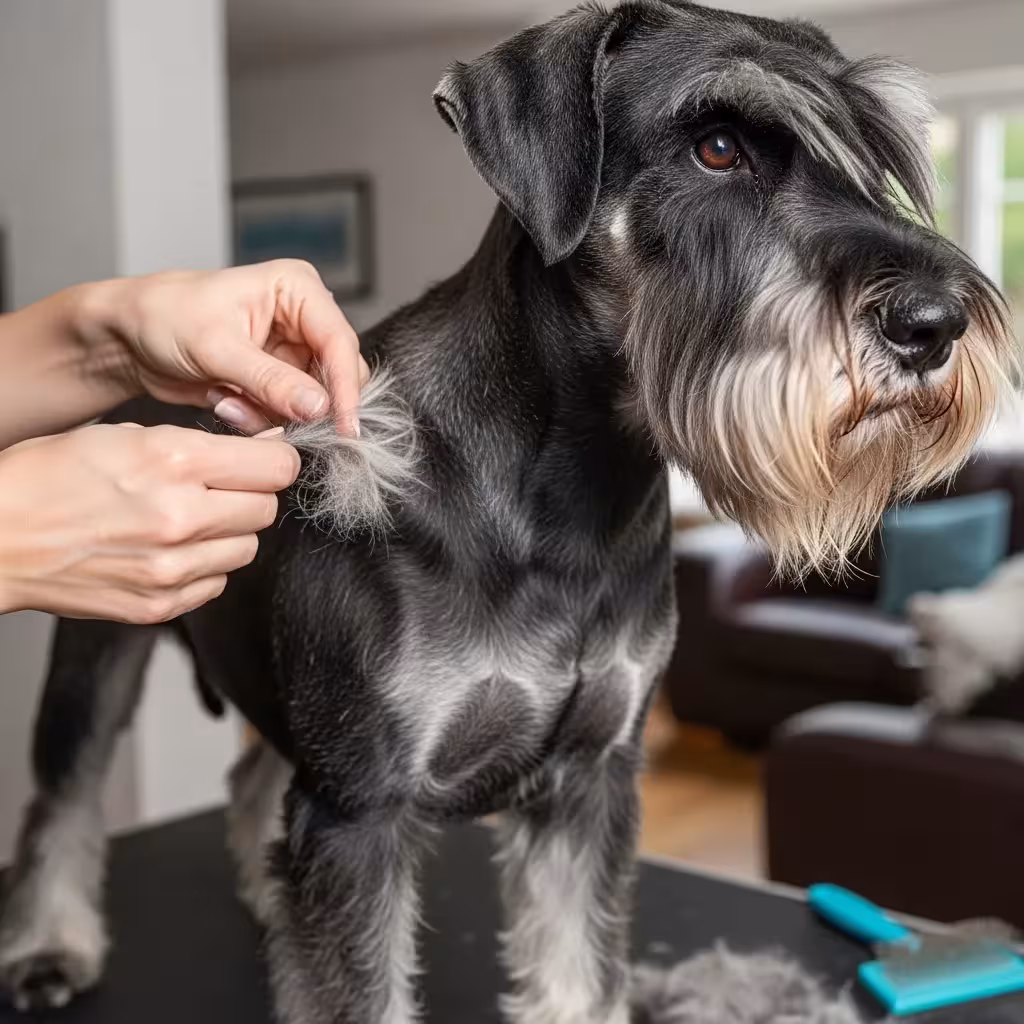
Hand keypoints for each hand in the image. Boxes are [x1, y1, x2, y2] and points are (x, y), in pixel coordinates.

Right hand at [0, 424, 298, 622]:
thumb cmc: (51, 477)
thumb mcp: (127, 437)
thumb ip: (201, 446)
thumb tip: (263, 449)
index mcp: (173, 462)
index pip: (277, 467)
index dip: (275, 460)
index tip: (265, 459)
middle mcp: (180, 518)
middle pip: (267, 509)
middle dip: (250, 495)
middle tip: (219, 488)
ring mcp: (171, 568)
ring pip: (247, 548)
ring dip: (229, 533)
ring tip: (187, 519)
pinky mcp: (160, 605)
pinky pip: (217, 582)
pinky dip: (204, 567)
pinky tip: (169, 550)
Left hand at [88, 260, 369, 435]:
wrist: (127, 339)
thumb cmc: (164, 317)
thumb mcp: (217, 348)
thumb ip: (272, 380)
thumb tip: (320, 407)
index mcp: (297, 289)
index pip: (340, 343)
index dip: (345, 388)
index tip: (344, 427)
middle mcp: (303, 318)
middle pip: (336, 375)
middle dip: (303, 405)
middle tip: (268, 417)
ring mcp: (291, 351)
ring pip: (314, 401)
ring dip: (273, 413)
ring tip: (228, 401)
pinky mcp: (278, 380)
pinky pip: (290, 414)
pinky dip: (259, 418)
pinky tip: (225, 402)